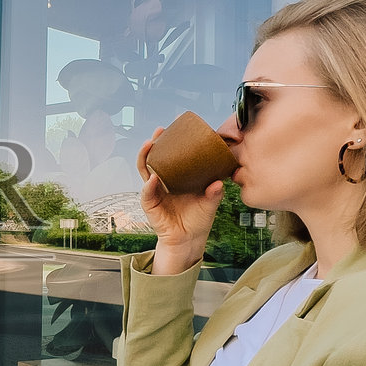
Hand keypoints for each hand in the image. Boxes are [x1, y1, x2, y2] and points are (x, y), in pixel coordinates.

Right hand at [137, 129, 223, 273]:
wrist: (189, 240)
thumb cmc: (199, 218)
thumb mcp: (210, 203)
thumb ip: (214, 193)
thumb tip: (219, 182)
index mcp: (177, 176)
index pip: (172, 154)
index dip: (171, 140)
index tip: (176, 124)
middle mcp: (164, 180)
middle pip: (155, 157)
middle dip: (155, 143)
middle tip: (159, 131)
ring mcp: (155, 191)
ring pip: (145, 170)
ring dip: (145, 157)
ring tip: (149, 145)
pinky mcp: (150, 205)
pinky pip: (147, 193)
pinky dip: (148, 186)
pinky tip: (153, 178)